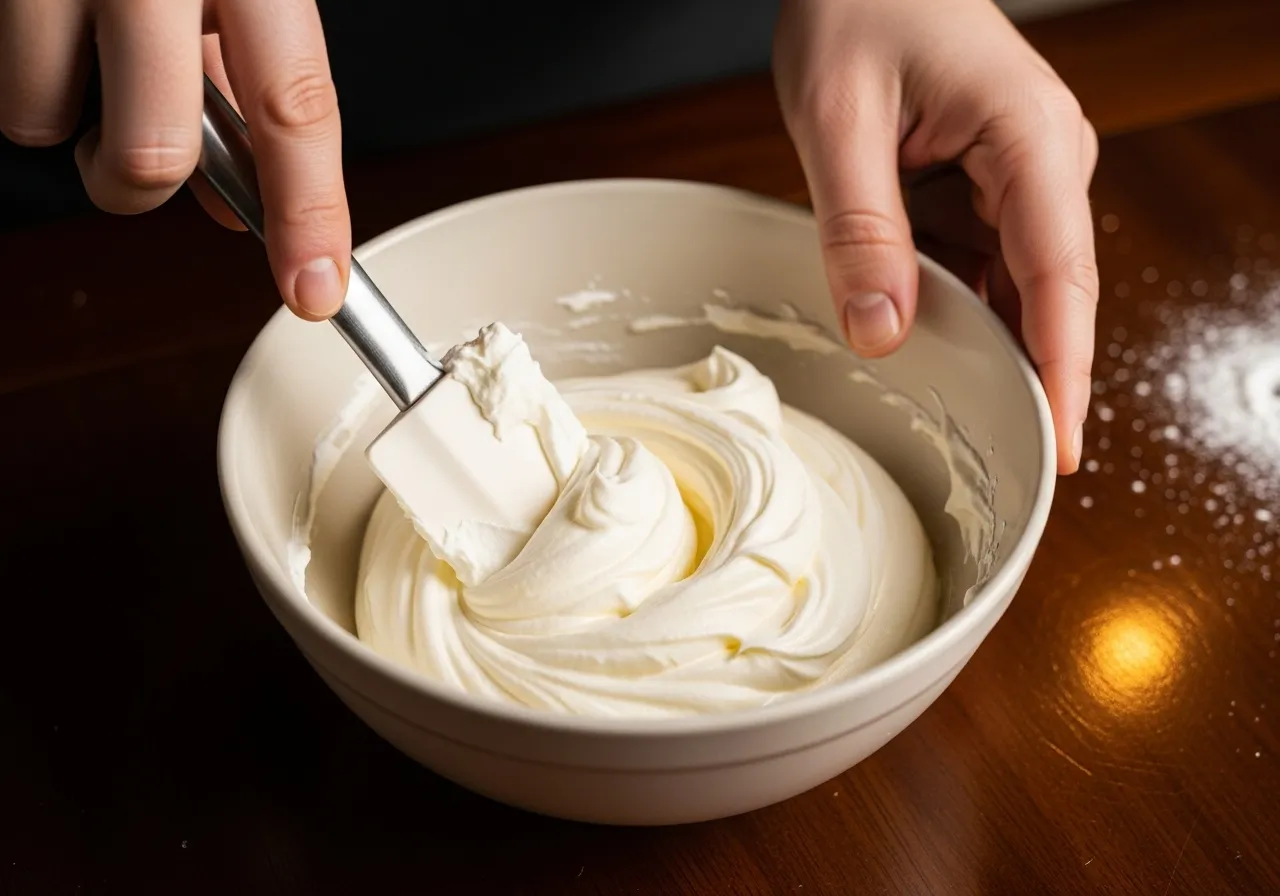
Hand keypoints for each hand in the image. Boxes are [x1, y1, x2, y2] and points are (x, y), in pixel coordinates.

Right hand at [0, 0, 349, 320]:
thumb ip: (245, 72)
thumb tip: (236, 198)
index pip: (294, 105)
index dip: (308, 211)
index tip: (317, 286)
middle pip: (151, 151)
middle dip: (145, 181)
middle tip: (142, 148)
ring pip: (46, 123)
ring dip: (70, 120)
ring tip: (86, 50)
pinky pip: (6, 89)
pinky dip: (28, 82)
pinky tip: (49, 28)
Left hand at [773, 0, 1098, 473]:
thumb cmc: (857, 8)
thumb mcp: (837, 118)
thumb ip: (859, 227)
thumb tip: (882, 332)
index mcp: (1028, 139)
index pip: (1060, 279)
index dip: (1063, 372)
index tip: (1061, 449)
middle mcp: (1044, 162)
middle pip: (1048, 295)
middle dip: (1025, 375)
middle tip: (999, 459)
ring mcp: (1022, 176)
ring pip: (1010, 287)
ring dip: (976, 339)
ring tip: (942, 400)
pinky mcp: (990, 185)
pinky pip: (978, 264)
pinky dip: (948, 302)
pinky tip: (914, 329)